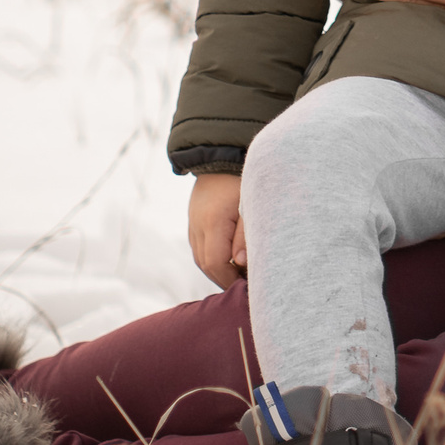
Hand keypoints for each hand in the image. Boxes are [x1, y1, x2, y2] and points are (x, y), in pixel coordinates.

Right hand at [188, 173, 245, 287]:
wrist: (221, 156)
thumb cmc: (243, 180)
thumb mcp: (251, 206)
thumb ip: (245, 236)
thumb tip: (240, 264)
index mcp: (212, 223)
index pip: (216, 264)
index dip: (229, 279)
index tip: (246, 288)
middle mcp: (198, 226)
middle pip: (205, 264)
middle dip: (223, 279)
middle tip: (244, 286)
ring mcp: (193, 222)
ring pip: (200, 257)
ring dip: (216, 269)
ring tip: (238, 276)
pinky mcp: (194, 219)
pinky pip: (199, 246)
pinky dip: (211, 257)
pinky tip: (228, 259)